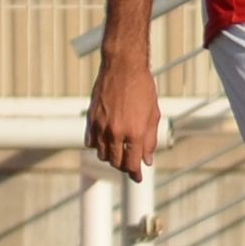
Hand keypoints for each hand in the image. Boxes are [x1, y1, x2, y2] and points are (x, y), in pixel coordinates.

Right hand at [86, 57, 160, 179]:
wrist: (123, 67)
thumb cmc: (143, 89)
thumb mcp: (153, 114)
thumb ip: (150, 140)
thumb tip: (147, 160)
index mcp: (135, 132)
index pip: (133, 163)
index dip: (135, 173)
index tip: (138, 178)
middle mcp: (116, 132)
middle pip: (116, 162)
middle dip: (124, 167)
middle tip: (130, 165)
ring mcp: (101, 126)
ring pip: (103, 155)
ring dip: (111, 158)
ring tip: (120, 153)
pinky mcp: (91, 119)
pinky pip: (91, 142)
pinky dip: (98, 146)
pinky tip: (106, 143)